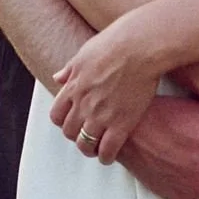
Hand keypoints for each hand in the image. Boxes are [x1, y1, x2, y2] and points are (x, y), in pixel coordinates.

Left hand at [50, 17, 160, 163]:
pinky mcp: (121, 123)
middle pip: (70, 132)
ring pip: (85, 145)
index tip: (73, 121)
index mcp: (73, 86)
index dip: (64, 121)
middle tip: (86, 134)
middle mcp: (83, 103)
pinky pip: (107, 150)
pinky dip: (106, 157)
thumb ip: (70, 69)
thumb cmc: (116, 42)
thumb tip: (57, 77)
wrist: (141, 46)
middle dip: (76, 135)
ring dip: (89, 149)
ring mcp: (101, 115)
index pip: (57, 115)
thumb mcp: (85, 52)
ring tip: (96, 149)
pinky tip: (109, 156)